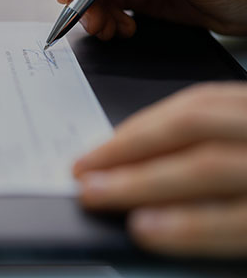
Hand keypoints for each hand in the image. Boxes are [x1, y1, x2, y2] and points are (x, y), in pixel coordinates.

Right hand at [73, 83, 246, 256]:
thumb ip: (225, 227)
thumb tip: (156, 225)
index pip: (242, 218)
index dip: (189, 226)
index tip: (140, 229)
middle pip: (212, 161)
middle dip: (139, 176)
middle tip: (90, 187)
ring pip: (199, 114)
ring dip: (134, 138)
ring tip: (96, 157)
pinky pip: (205, 93)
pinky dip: (159, 113)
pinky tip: (135, 130)